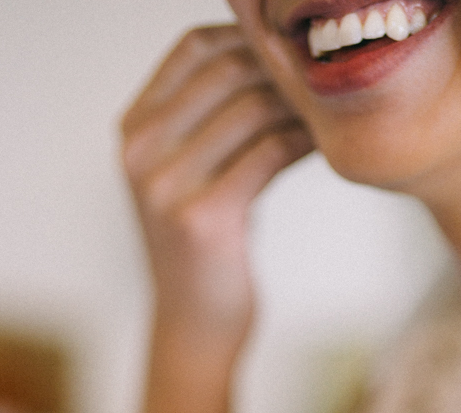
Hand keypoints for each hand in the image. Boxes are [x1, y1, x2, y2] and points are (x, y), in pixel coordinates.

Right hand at [122, 26, 313, 340]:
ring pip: (251, 108)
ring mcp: (165, 185)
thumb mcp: (192, 173)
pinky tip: (321, 146)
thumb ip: (210, 119)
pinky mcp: (202, 218)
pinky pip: (268, 152)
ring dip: (298, 104)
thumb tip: (271, 56)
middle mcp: (140, 151)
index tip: (292, 57)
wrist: (193, 325)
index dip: (249, 40)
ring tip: (327, 112)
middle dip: (281, 70)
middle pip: (225, 70)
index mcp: (133, 130)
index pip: (193, 48)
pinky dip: (302, 141)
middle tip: (323, 82)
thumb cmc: (204, 248)